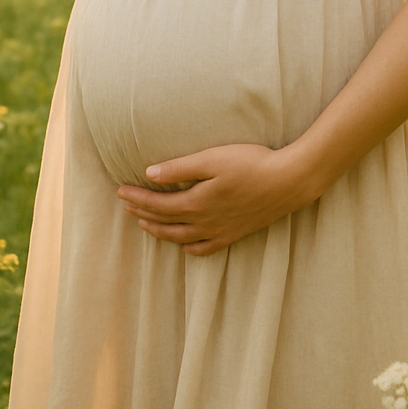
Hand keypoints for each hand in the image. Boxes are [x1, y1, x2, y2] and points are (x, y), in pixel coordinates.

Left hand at [117, 143, 309, 254]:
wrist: (288, 182)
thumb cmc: (251, 163)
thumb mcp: (212, 159)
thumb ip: (179, 168)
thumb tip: (150, 174)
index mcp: (196, 203)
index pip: (157, 204)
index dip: (136, 199)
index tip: (120, 191)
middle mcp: (204, 223)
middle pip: (164, 222)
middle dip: (142, 213)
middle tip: (125, 206)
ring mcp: (219, 231)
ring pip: (180, 238)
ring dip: (159, 231)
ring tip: (145, 224)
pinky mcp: (234, 235)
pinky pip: (204, 249)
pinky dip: (188, 247)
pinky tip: (183, 243)